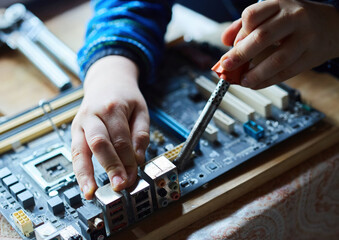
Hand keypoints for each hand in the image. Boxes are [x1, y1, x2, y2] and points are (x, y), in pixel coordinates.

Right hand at [71, 56, 149, 198]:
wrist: (106, 81)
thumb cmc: (125, 97)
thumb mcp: (141, 110)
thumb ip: (141, 134)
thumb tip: (138, 160)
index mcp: (113, 108)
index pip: (122, 138)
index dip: (128, 160)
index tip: (134, 176)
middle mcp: (93, 115)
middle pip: (100, 143)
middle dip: (110, 166)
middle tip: (119, 185)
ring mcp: (80, 122)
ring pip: (80, 149)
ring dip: (86, 173)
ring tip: (91, 193)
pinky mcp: (74, 130)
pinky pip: (74, 152)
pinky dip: (78, 170)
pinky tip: (84, 185)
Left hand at [220, 0, 338, 88]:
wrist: (331, 26)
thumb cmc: (295, 20)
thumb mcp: (272, 14)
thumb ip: (245, 26)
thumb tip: (225, 40)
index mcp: (280, 4)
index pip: (252, 15)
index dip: (239, 33)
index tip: (231, 46)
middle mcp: (294, 18)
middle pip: (262, 37)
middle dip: (240, 55)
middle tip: (227, 66)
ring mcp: (305, 38)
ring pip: (277, 59)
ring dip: (256, 73)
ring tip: (242, 81)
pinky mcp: (311, 56)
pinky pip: (287, 72)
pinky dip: (268, 81)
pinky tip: (256, 84)